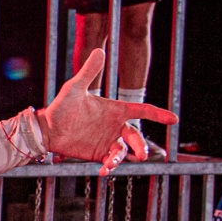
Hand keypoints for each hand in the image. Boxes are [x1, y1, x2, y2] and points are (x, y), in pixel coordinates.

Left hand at [34, 48, 176, 170]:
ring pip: (124, 151)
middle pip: (135, 136)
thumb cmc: (62, 106)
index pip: (142, 110)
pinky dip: (110, 166)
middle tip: (141, 155)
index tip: (174, 119)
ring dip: (122, 158)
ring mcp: (108, 141)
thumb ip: (89, 72)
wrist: (48, 129)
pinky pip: (111, 161)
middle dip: (140, 145)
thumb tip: (99, 50)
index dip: (158, 114)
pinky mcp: (99, 154)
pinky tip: (104, 171)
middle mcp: (115, 126)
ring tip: (112, 163)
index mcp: (116, 109)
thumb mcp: (75, 88)